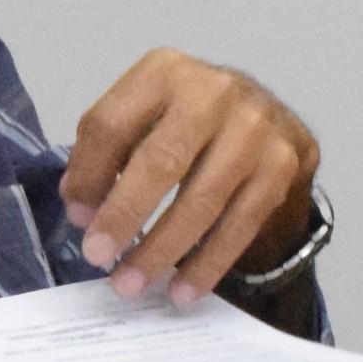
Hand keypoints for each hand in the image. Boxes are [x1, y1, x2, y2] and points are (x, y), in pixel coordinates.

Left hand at [63, 50, 321, 307]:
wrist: (268, 121)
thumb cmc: (186, 126)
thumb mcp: (141, 121)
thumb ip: (104, 157)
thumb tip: (84, 211)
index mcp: (165, 72)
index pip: (111, 124)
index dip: (88, 176)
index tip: (77, 219)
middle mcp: (216, 91)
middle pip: (161, 160)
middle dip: (125, 215)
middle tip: (98, 257)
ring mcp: (257, 127)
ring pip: (203, 199)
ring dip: (163, 249)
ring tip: (132, 284)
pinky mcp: (285, 163)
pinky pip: (240, 223)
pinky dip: (208, 263)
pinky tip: (183, 289)